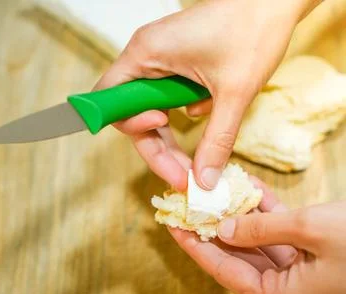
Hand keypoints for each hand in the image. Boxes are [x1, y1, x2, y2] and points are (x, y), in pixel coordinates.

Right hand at [94, 0, 321, 190]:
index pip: (110, 99)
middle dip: (157, 147)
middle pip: (133, 113)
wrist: (275, 0)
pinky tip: (209, 113)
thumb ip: (216, 140)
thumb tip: (203, 181)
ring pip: (152, 110)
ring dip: (171, 137)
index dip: (130, 124)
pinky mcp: (175, 65)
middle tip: (183, 175)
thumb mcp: (234, 93)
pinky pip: (169, 99)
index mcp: (145, 54)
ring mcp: (160, 61)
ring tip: (194, 163)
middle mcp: (145, 57)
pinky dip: (185, 114)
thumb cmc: (253, 32)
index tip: (161, 130)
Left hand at [169, 178, 345, 293]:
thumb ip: (260, 230)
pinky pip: (280, 235)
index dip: (196, 247)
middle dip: (213, 229)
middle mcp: (288, 293)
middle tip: (186, 208)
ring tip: (210, 195)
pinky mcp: (313, 257)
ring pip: (258, 244)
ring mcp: (301, 276)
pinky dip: (265, 215)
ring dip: (237, 218)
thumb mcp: (309, 231)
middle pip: (238, 258)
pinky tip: (245, 192)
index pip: (225, 272)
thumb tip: (224, 228)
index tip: (173, 226)